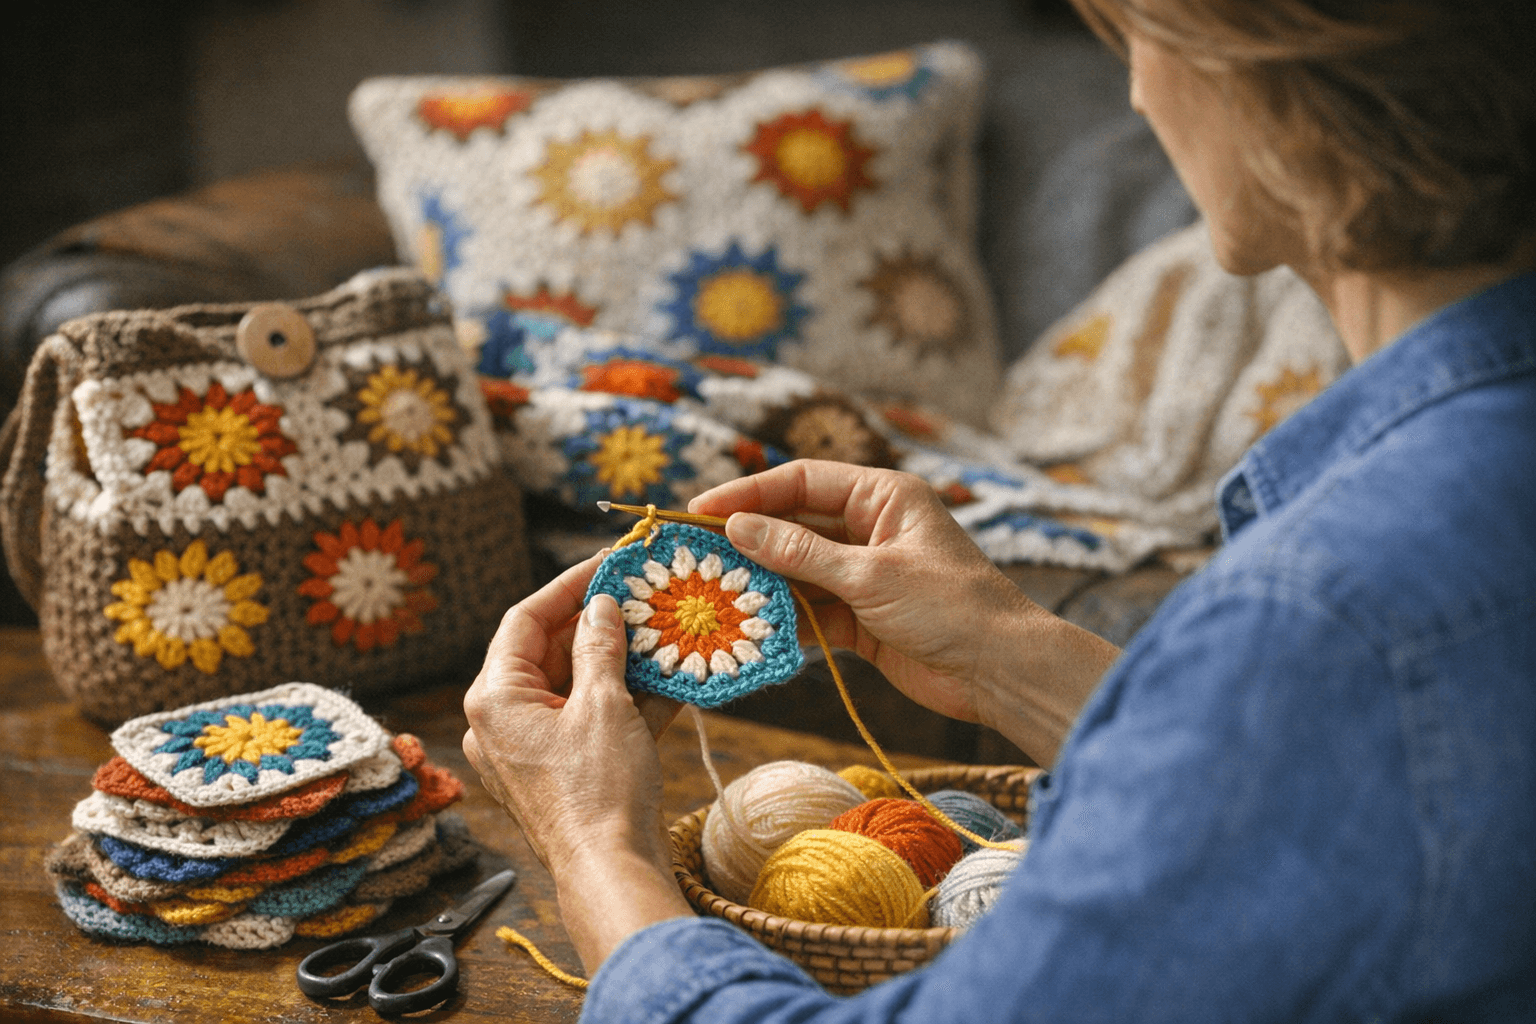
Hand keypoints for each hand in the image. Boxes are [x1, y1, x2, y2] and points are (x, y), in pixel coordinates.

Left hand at [462, 555, 690, 970]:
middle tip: (643, 595)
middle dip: (600, 623)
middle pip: (550, 650)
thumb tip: (602, 605)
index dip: (568, 585)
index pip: (525, 619)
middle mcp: (503, 719)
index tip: (608, 562)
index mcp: (495, 697)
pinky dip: (624, 697)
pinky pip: (590, 717)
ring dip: (619, 659)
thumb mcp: (605, 705)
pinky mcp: (562, 768)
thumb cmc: (599, 791)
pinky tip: (670, 676)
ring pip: (576, 684)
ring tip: (661, 629)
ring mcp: (531, 746)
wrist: (611, 870)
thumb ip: (601, 646)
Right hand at [690, 461, 1118, 764]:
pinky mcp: (863, 618)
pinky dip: (784, 619)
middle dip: (748, 541)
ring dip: (761, 583)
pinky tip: (750, 627)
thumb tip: (738, 528)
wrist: (1001, 671)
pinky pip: (812, 611)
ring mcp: (866, 574)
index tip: (702, 510)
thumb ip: (800, 554)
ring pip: (799, 571)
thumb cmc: (951, 607)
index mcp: (883, 496)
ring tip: (711, 593)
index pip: (803, 481)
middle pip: (795, 524)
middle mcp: (872, 528)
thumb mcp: (870, 576)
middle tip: (694, 554)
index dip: (750, 493)